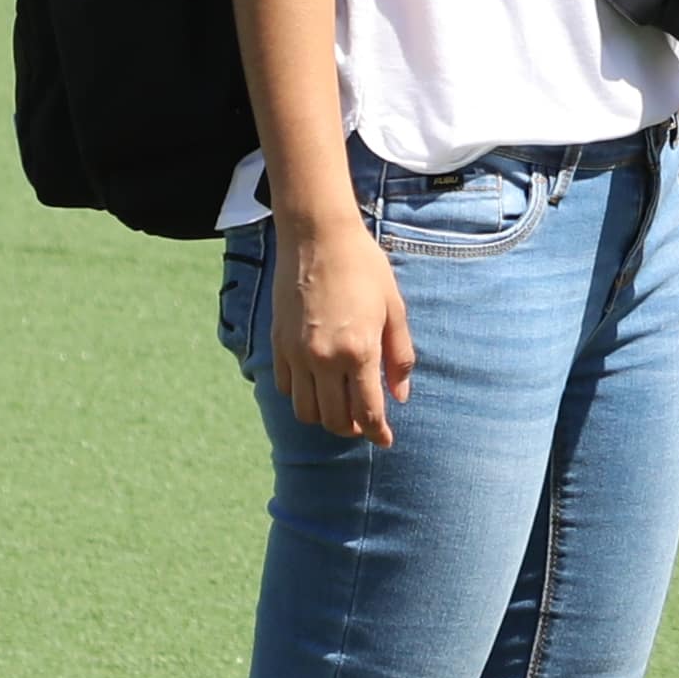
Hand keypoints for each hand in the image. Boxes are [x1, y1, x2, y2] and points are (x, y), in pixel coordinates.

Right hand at [268, 209, 414, 443]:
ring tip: (341, 407)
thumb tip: (400, 396)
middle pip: (334, 420)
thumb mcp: (395, 309)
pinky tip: (319, 385)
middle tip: (366, 423)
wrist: (317, 236)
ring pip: (306, 411)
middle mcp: (324, 358)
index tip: (386, 441)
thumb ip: (399, 357)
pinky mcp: (278, 344)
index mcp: (359, 351)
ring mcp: (296, 354)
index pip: (367, 411)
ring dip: (325, 417)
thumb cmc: (364, 267)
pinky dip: (303, 396)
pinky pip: (287, 389)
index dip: (378, 433)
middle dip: (353, 429)